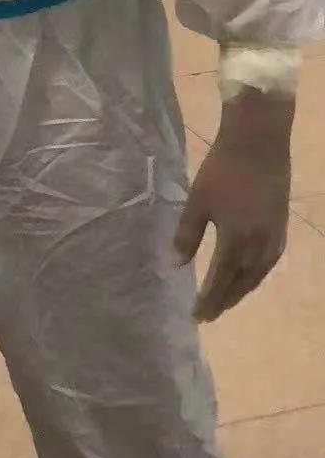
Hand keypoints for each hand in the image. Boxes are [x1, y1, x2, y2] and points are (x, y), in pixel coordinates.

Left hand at [175, 89, 293, 321]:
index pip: (219, 281)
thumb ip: (187, 235)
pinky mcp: (281, 227)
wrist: (259, 141)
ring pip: (256, 275)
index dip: (207, 300)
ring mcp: (274, 237)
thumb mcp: (198, 201)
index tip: (195, 316)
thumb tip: (176, 265)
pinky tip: (248, 275)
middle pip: (240, 283)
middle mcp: (259, 246)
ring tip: (225, 301)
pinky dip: (255, 276)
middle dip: (223, 301)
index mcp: (236, 240)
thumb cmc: (223, 169)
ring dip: (240, 291)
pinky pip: (268, 263)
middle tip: (208, 315)